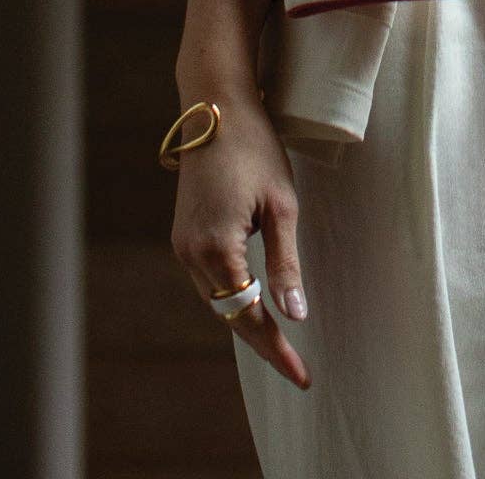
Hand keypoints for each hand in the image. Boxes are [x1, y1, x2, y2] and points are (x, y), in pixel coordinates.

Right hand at [169, 88, 311, 390]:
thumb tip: (295, 316)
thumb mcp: (282, 205)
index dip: (276, 350)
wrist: (215, 108)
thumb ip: (285, 264)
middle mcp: (191, 254)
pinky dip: (232, 295)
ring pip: (217, 299)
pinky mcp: (183, 234)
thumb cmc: (256, 148)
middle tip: (297, 367)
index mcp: (217, 250)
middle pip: (230, 314)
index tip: (302, 376)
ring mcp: (182, 245)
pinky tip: (253, 301)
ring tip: (279, 343)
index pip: (249, 316)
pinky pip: (209, 279)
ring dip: (246, 318)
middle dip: (263, 341)